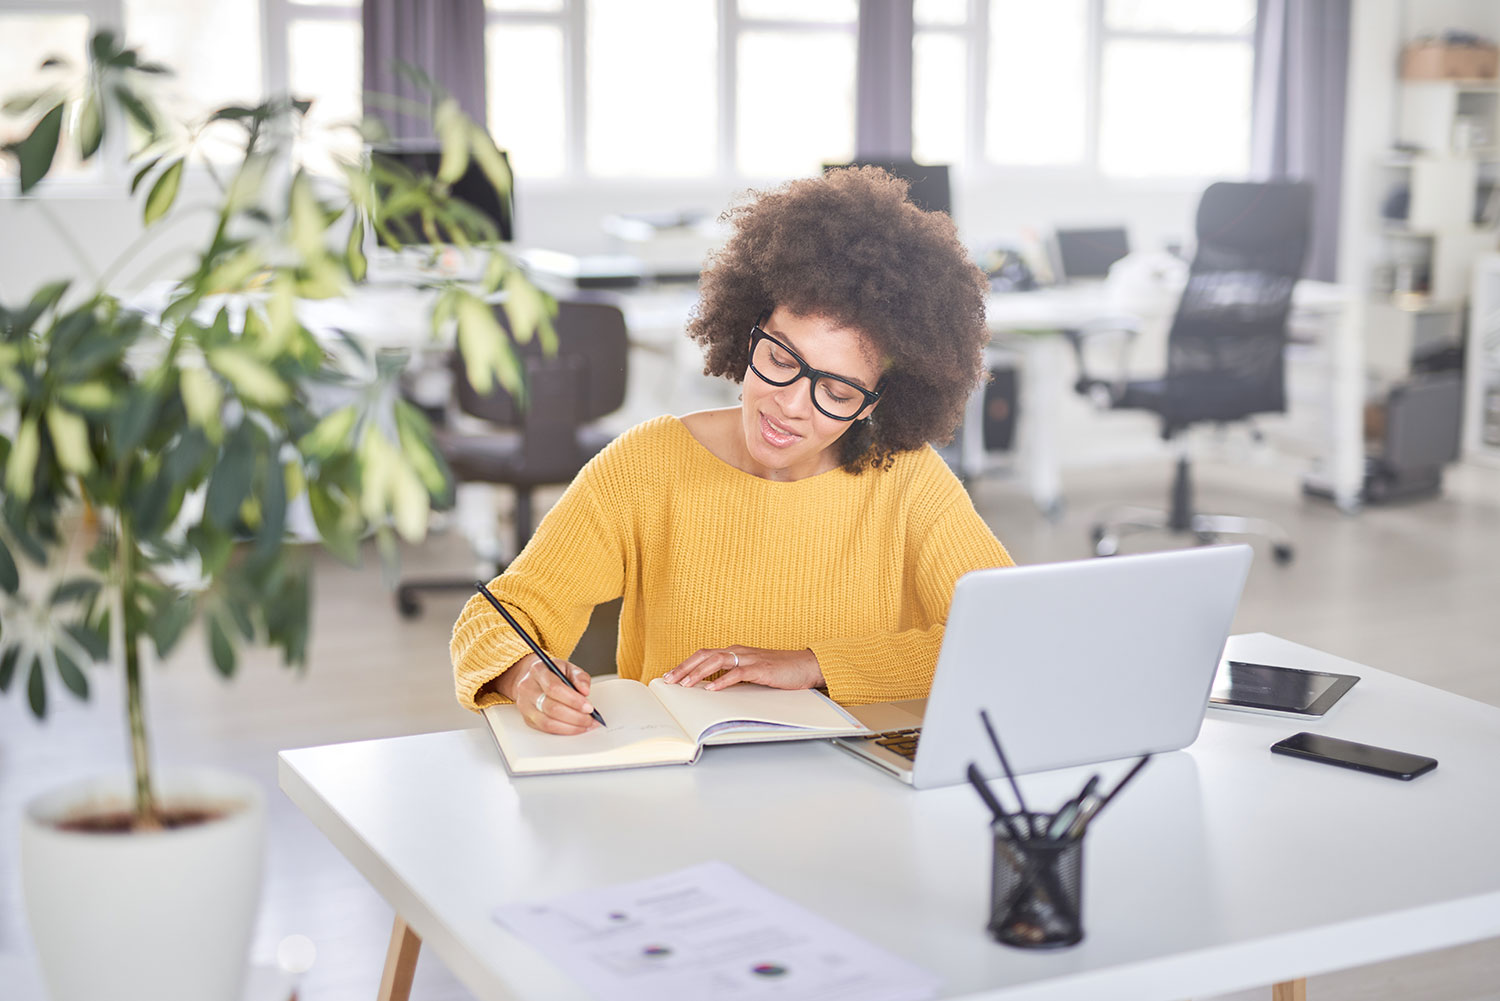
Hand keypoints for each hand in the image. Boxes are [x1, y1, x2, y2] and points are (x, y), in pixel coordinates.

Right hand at [500, 655, 597, 733]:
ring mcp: (525, 705)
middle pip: (551, 708)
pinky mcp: (527, 718)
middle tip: (590, 718)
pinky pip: (546, 729)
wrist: (533, 677)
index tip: (589, 707)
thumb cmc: (553, 673)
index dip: (573, 700)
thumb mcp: (568, 668)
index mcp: (538, 671)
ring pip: (547, 722)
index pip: (554, 688)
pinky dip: (564, 730)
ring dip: (571, 727)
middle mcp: (528, 688)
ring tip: (586, 724)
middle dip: (575, 716)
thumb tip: (585, 691)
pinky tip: (576, 727)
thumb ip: (579, 677)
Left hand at [662, 646, 823, 691]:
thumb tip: (712, 688)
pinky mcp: (761, 668)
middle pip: (705, 656)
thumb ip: (734, 677)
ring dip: (698, 673)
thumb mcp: (752, 673)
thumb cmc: (780, 671)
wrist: (806, 665)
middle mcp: (739, 652)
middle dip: (684, 667)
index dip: (685, 664)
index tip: (670, 676)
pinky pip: (738, 673)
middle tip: (668, 680)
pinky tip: (712, 689)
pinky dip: (723, 681)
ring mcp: (750, 659)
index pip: (704, 655)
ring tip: (685, 684)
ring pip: (717, 661)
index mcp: (735, 652)